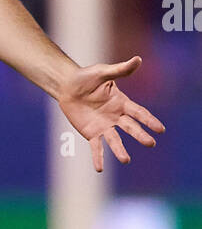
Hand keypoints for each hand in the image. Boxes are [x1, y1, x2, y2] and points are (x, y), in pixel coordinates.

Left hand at [56, 55, 164, 172]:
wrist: (67, 86)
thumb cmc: (86, 77)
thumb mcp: (103, 72)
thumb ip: (120, 70)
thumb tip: (138, 59)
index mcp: (121, 102)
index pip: (138, 113)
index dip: (149, 120)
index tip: (160, 129)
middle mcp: (115, 116)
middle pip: (130, 127)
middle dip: (140, 135)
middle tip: (150, 143)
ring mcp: (104, 126)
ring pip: (114, 140)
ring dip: (120, 150)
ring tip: (125, 160)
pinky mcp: (91, 133)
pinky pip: (96, 146)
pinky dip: (98, 157)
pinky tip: (100, 168)